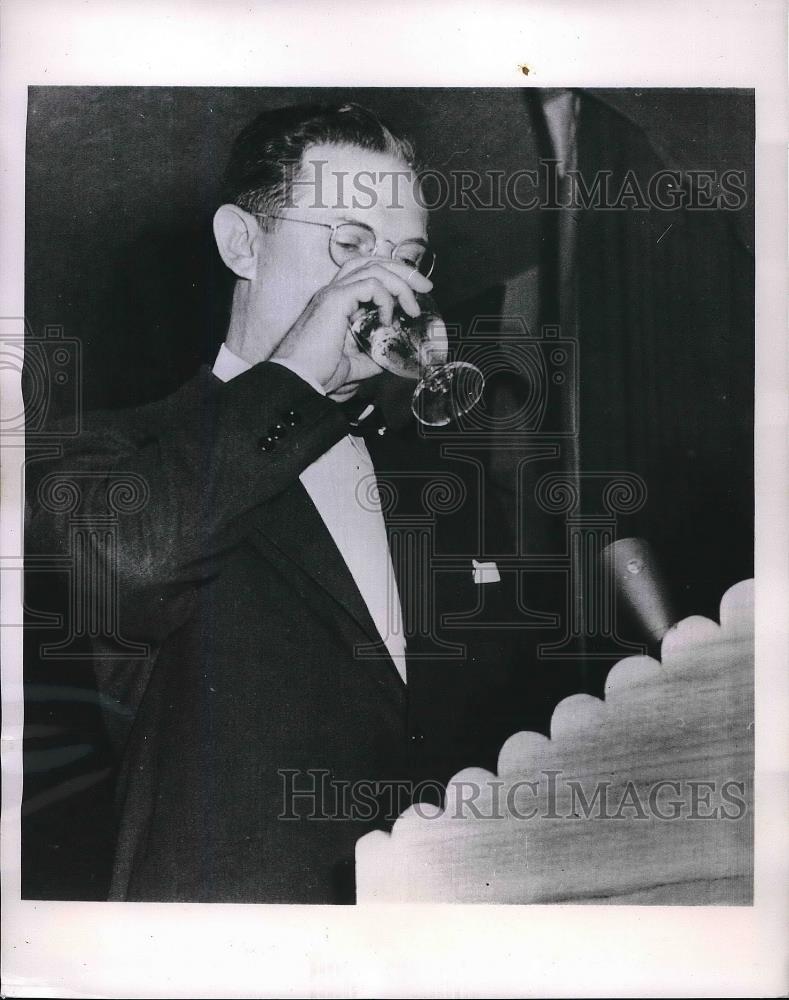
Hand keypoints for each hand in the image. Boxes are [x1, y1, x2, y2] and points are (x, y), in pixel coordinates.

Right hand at [271, 259, 432, 397]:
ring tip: (412, 307)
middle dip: (403, 270)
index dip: (394, 276)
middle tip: (425, 288)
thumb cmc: (318, 373)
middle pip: (372, 261)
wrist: (298, 379)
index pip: (367, 272)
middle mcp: (333, 291)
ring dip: (400, 283)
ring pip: (374, 268)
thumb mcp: (355, 365)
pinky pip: (370, 284)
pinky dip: (385, 298)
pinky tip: (387, 319)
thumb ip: (373, 356)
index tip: (416, 293)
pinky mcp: (335, 300)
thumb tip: (394, 356)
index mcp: (336, 302)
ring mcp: (332, 293)